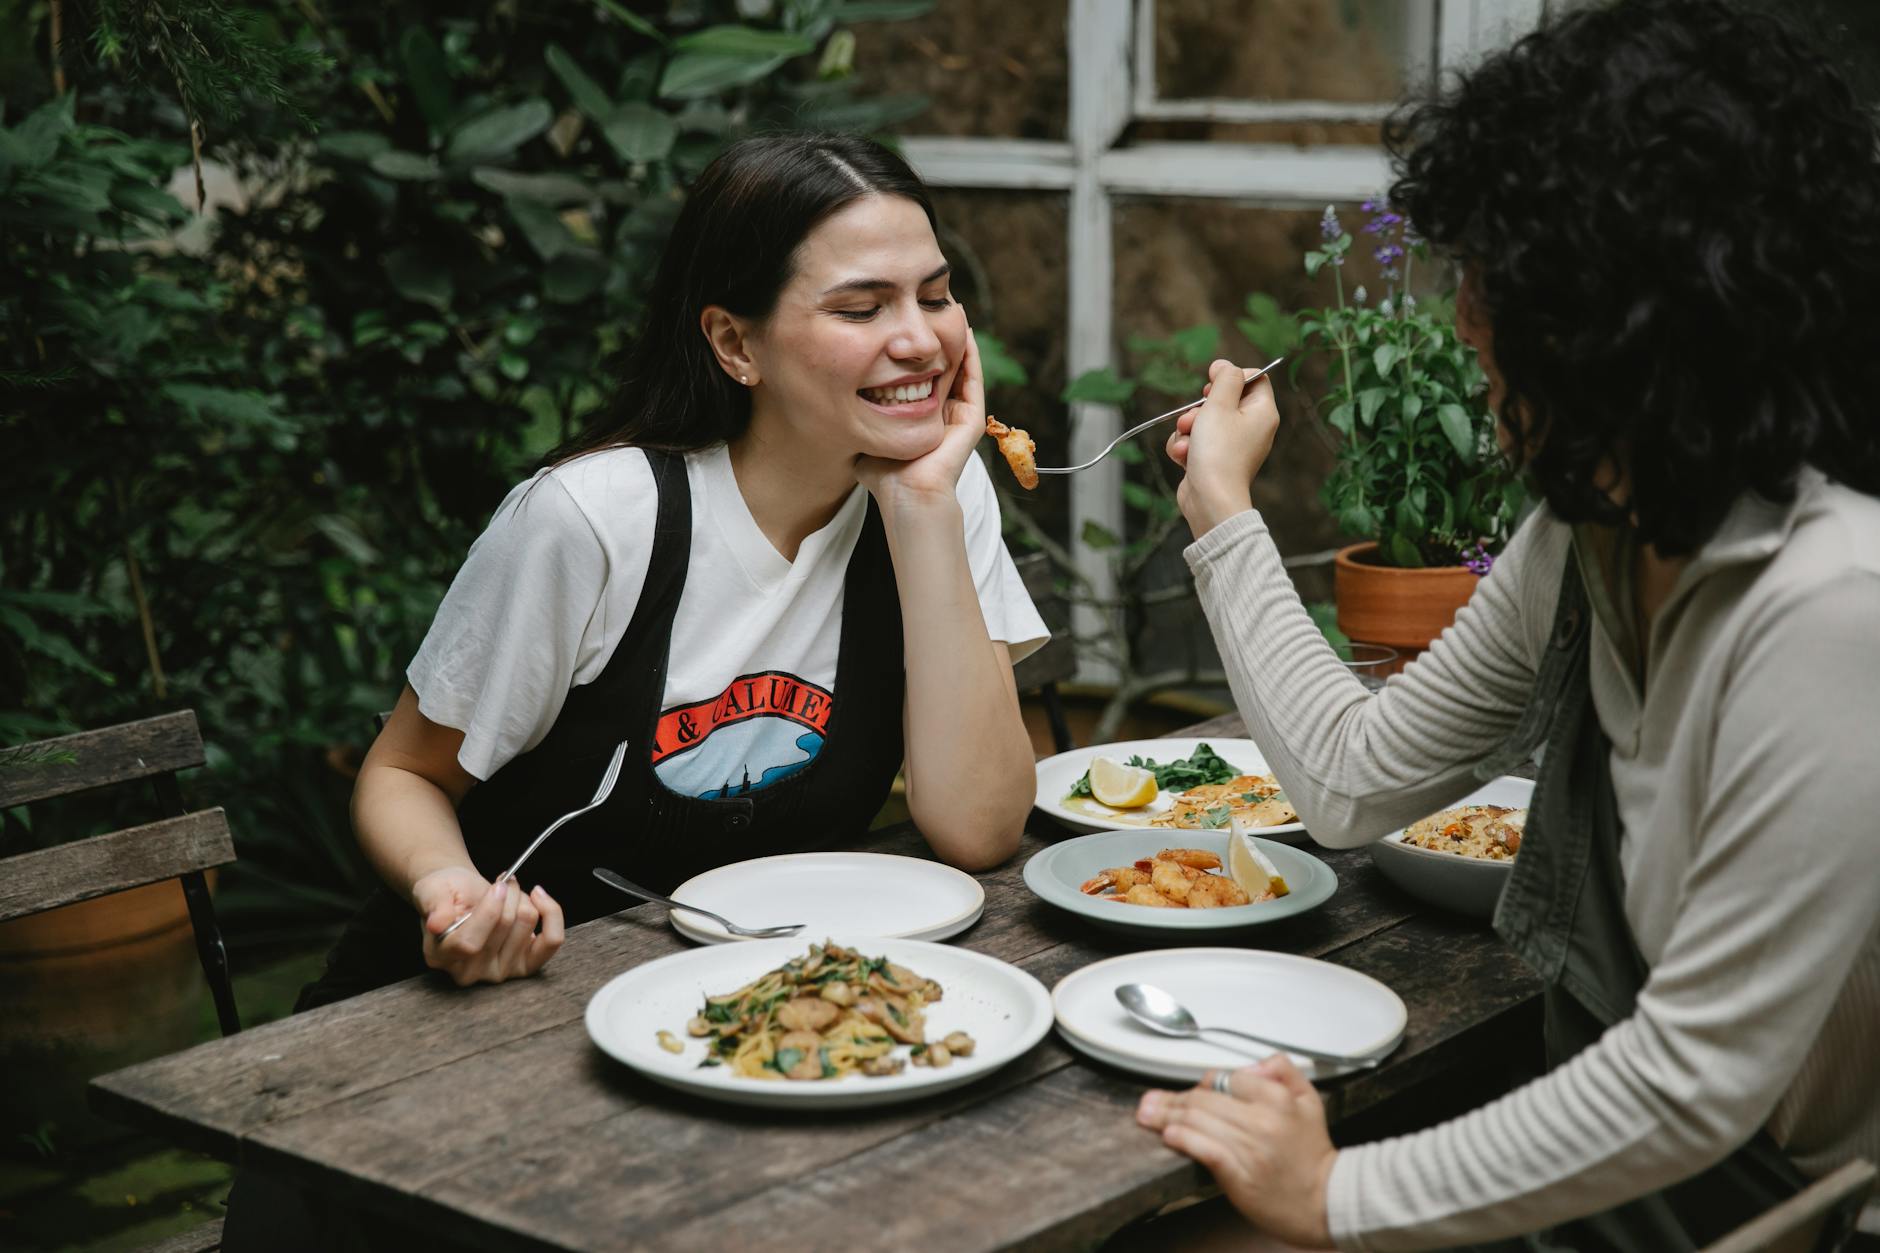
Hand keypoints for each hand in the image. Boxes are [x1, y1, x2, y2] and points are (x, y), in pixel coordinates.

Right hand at [412, 865, 564, 986]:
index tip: (498, 884)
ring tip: (509, 892)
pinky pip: (551, 941)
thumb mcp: (432, 890)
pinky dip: (551, 913)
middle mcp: (468, 972)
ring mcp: (498, 972)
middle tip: (502, 881)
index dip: (489, 911)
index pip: (470, 943)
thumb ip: (435, 906)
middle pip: (503, 929)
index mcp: (440, 956)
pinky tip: (539, 897)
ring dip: (523, 899)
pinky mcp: (524, 967)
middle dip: (508, 894)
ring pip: (526, 926)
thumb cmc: (447, 892)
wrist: (461, 895)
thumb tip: (437, 924)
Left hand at [854, 308, 986, 511]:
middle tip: (935, 309)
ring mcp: (959, 418)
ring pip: (962, 370)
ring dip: (959, 341)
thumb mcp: (867, 439)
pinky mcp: (971, 421)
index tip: (908, 330)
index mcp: (923, 420)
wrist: (906, 497)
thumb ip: (858, 423)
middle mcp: (944, 417)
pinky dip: (971, 356)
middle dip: (939, 340)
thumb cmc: (885, 477)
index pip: (923, 379)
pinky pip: (973, 381)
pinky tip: (965, 333)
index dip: (917, 354)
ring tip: (955, 311)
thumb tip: (834, 410)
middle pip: (945, 369)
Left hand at [1135, 1054, 1337, 1248]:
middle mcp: (1261, 1120)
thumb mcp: (1309, 1100)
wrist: (1326, 1200)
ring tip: (1148, 1114)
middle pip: (1204, 1099)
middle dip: (1172, 1098)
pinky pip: (1204, 1149)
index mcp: (1277, 1098)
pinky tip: (1169, 1135)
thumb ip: (1283, 1070)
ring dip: (1167, 1116)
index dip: (1204, 1084)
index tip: (1192, 1091)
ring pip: (1198, 1122)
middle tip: (1151, 1100)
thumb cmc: (1312, 1154)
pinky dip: (1183, 1139)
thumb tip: (1253, 1064)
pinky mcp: (1238, 1174)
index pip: (1226, 1079)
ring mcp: (1248, 1148)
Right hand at [1166, 357, 1282, 537]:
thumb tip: (1224, 365)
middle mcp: (1252, 428)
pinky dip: (1186, 447)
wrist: (1210, 499)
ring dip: (1188, 429)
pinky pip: (1196, 442)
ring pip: (1204, 422)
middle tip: (1194, 416)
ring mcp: (1233, 446)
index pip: (1254, 378)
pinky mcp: (1215, 461)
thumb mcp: (1219, 404)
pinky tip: (1185, 456)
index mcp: (1263, 412)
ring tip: (1188, 442)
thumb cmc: (1219, 452)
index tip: (1211, 382)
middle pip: (1224, 400)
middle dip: (1200, 407)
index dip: (1230, 376)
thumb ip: (1224, 379)